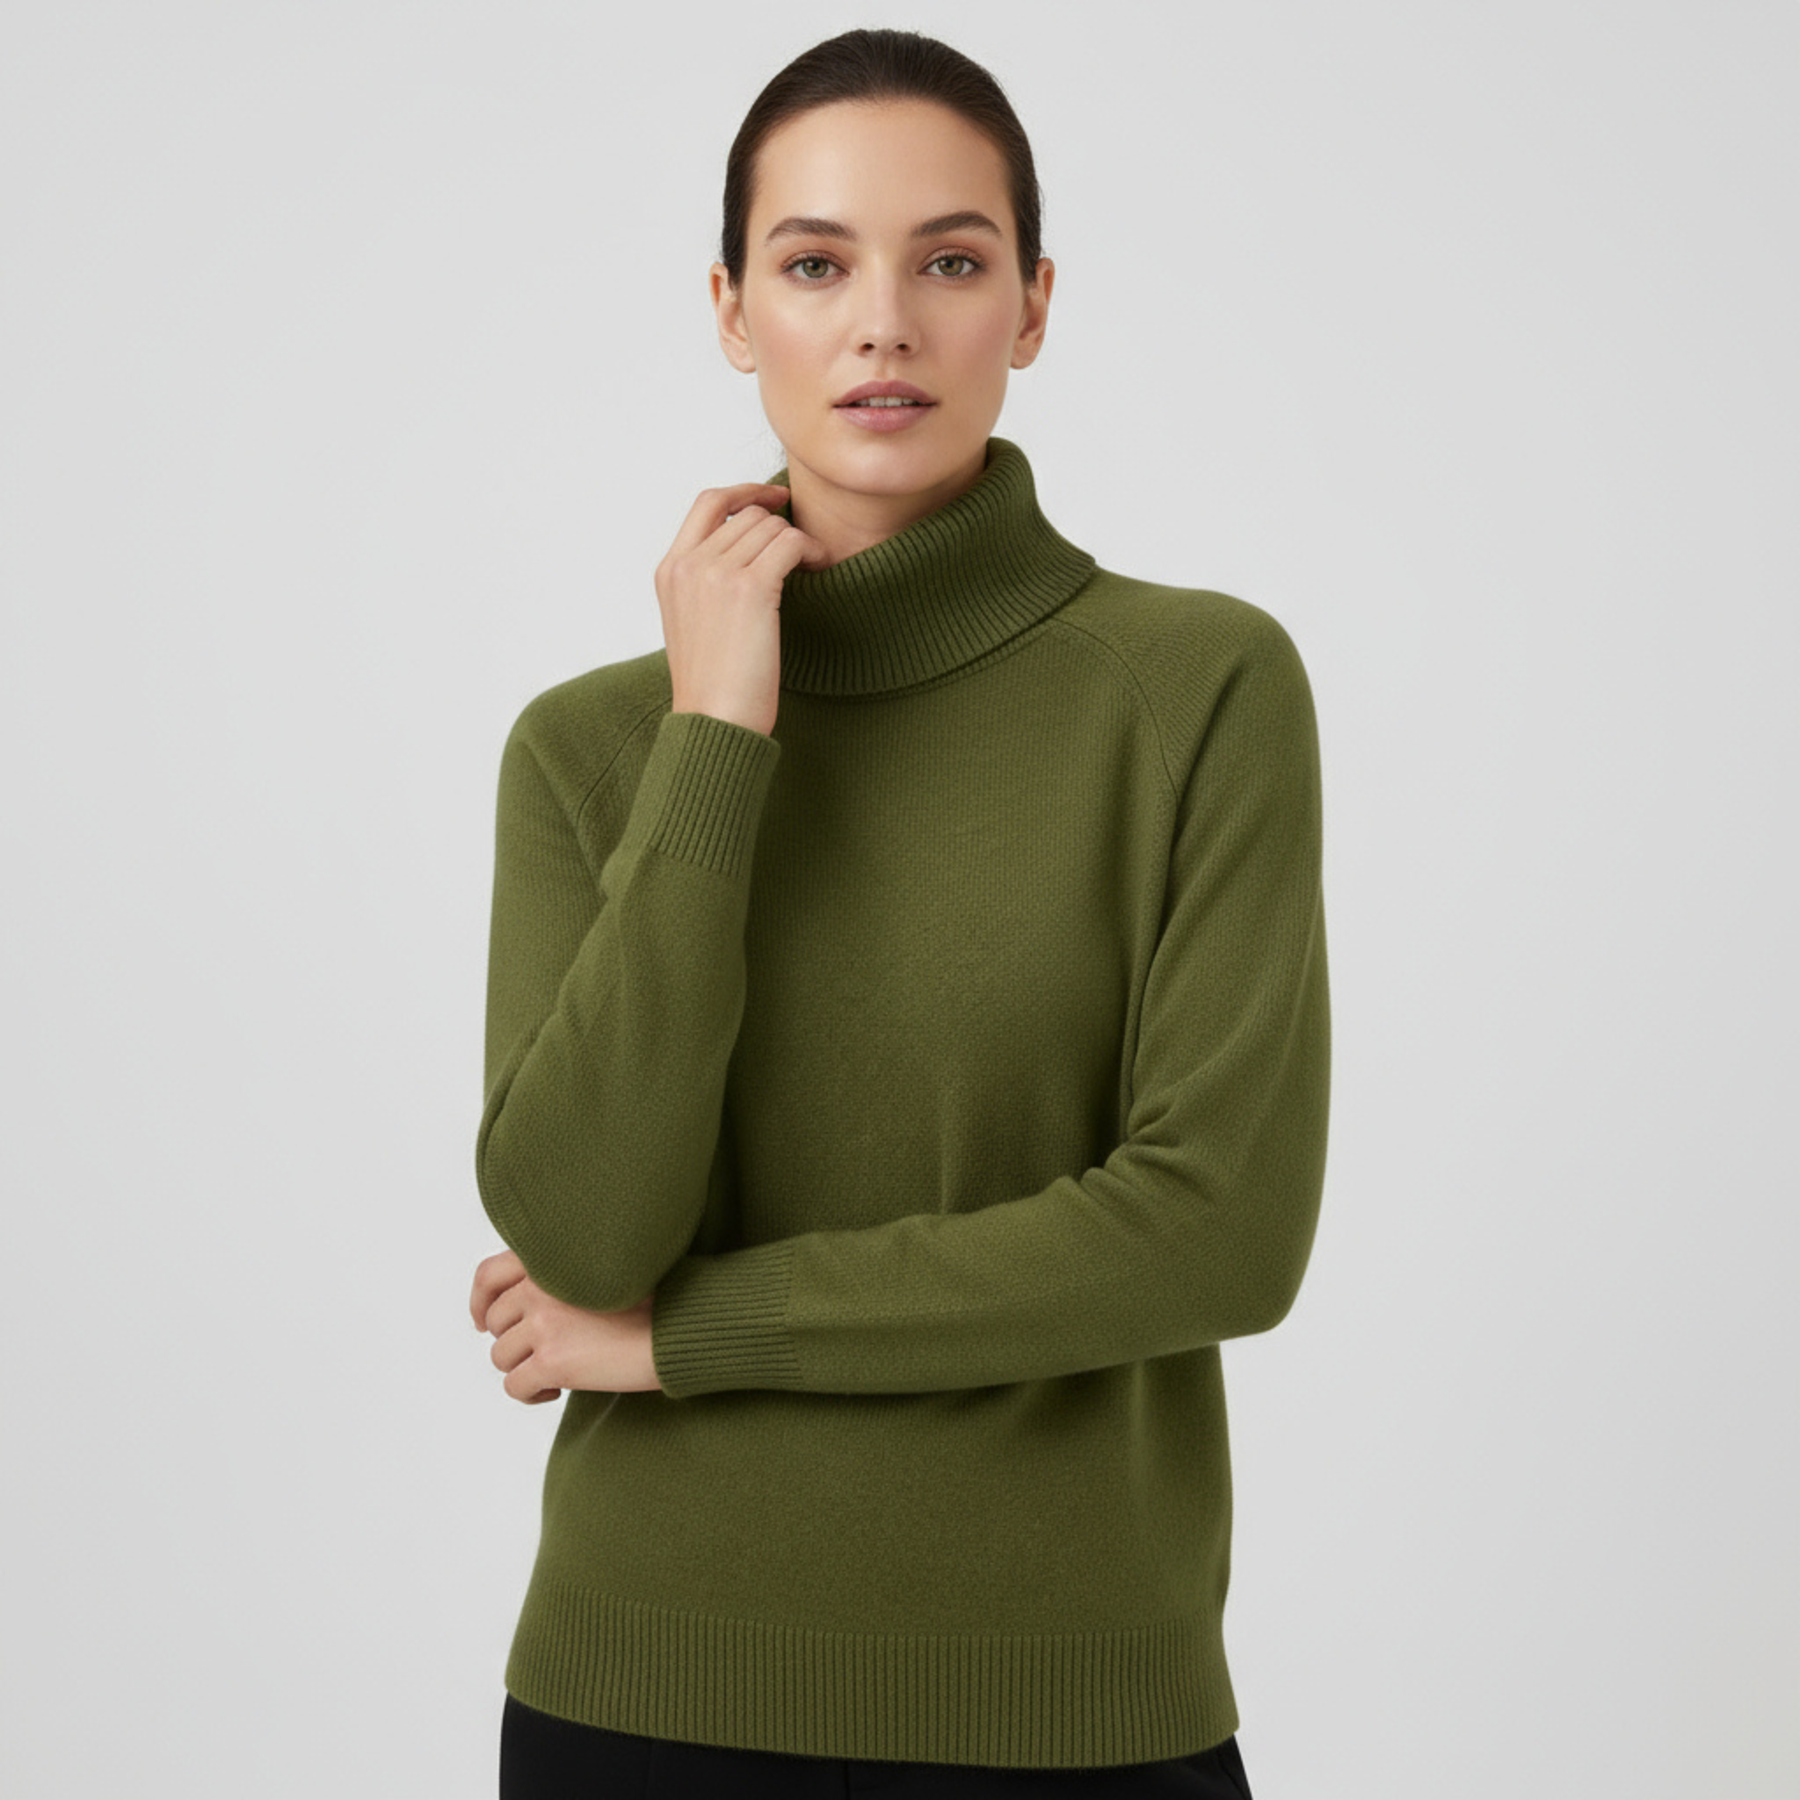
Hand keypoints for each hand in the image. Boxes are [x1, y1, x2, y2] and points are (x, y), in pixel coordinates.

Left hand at [469, 1248, 662, 1403]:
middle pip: (496, 1322)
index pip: (489, 1275)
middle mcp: (539, 1288)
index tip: (483, 1323)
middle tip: (543, 1353)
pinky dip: (531, 1394)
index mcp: (549, 1261)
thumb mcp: (599, 1271)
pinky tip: (557, 1391)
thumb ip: (559, 1278)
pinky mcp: (552, 1362)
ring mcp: (543, 1325)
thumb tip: (522, 1308)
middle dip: (513, 1341)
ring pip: (501, 1357)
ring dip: (523, 1369)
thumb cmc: (653, 1300)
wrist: (679, 1327)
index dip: (480, 1302)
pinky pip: (514, 1387)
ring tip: (555, 1374)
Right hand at [654, 481, 827, 738]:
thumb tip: (748, 552)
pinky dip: (811, 549)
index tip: (775, 499)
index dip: (746, 492)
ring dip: (798, 541)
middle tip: (803, 550)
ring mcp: (715, 573)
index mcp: (669, 570)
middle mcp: (688, 565)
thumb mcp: (693, 624)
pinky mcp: (750, 588)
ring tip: (812, 563)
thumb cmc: (713, 687)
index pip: (707, 503)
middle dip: (780, 528)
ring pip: (771, 527)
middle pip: (747, 514)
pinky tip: (820, 565)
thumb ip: (706, 583)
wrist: (714, 722)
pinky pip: (790, 544)